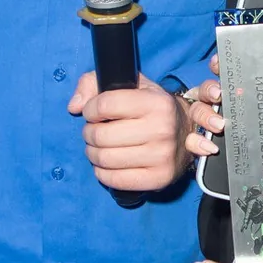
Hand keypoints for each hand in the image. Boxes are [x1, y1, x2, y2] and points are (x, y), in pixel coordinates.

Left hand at [68, 72, 190, 192]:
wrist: (187, 132)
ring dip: (93, 153)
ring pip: (105, 159)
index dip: (90, 109)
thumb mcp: (130, 84)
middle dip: (89, 133)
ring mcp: (162, 156)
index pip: (105, 105)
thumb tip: (74, 106)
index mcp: (156, 102)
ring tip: (98, 147)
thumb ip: (93, 83)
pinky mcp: (159, 178)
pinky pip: (115, 180)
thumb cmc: (151, 107)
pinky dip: (102, 172)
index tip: (93, 112)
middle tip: (94, 131)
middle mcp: (162, 129)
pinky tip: (106, 164)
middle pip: (101, 135)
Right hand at [189, 55, 262, 154]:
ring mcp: (215, 124)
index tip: (222, 61)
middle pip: (207, 88)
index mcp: (250, 93)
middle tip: (221, 95)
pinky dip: (196, 142)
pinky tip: (209, 148)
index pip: (230, 71)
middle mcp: (228, 104)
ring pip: (198, 111)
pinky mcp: (207, 146)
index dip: (222, 63)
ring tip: (220, 125)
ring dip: (205, 114)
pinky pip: (193, 140)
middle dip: (210, 87)